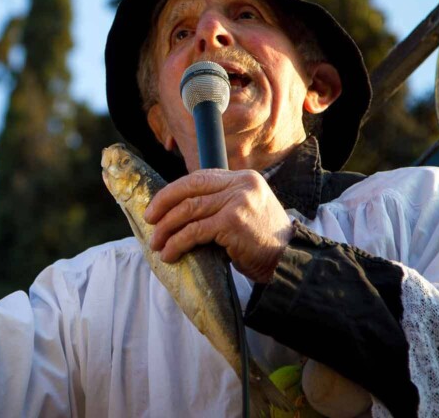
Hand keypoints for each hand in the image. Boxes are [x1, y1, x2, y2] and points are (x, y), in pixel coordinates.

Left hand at [144, 169, 292, 282]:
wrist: (288, 261)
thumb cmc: (261, 242)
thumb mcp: (243, 211)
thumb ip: (219, 203)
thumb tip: (178, 209)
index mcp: (243, 178)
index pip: (199, 177)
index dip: (174, 191)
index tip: (157, 206)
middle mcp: (241, 184)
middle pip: (190, 188)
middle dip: (163, 204)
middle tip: (149, 220)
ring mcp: (238, 201)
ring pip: (189, 210)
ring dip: (167, 228)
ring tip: (156, 243)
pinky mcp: (233, 222)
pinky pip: (195, 230)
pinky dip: (178, 243)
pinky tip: (170, 254)